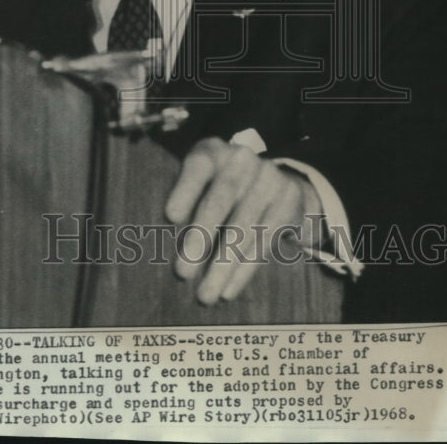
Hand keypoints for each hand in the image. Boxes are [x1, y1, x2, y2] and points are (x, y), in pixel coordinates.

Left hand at [165, 137, 322, 304]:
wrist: (275, 183)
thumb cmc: (219, 189)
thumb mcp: (200, 184)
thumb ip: (184, 202)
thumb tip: (158, 243)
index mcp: (212, 151)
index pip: (198, 166)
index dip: (185, 190)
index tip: (171, 217)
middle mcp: (242, 159)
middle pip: (221, 198)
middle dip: (201, 237)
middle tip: (183, 272)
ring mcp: (268, 178)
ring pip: (244, 228)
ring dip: (222, 265)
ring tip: (205, 295)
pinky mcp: (287, 201)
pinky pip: (264, 241)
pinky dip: (244, 270)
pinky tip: (228, 289)